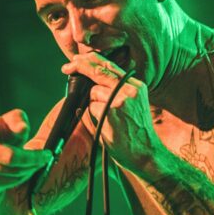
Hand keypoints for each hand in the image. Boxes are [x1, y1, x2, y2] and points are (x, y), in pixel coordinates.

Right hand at [0, 109, 52, 191]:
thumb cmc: (4, 136)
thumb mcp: (11, 124)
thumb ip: (17, 120)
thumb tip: (22, 128)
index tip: (3, 131)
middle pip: (10, 156)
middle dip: (32, 157)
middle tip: (47, 155)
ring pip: (13, 170)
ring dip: (30, 167)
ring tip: (38, 162)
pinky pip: (11, 181)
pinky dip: (24, 176)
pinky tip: (27, 170)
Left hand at [60, 53, 160, 172]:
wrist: (147, 153)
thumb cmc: (136, 132)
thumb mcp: (132, 105)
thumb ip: (115, 90)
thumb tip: (90, 80)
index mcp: (136, 86)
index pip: (110, 66)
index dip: (91, 60)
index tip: (77, 60)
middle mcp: (130, 90)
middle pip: (99, 71)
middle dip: (80, 67)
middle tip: (67, 68)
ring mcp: (120, 100)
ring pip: (93, 93)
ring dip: (92, 104)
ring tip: (108, 120)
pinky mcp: (111, 112)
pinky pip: (91, 108)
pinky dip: (93, 116)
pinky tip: (106, 126)